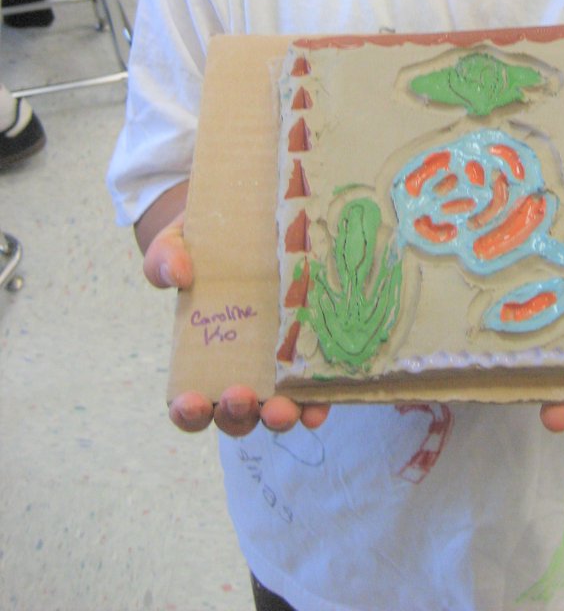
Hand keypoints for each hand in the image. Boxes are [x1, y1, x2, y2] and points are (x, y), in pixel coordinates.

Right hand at [141, 201, 329, 436]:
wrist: (244, 224)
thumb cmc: (203, 247)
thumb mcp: (175, 245)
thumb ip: (167, 259)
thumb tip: (180, 273)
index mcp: (200, 360)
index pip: (190, 404)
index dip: (188, 412)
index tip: (191, 401)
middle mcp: (239, 374)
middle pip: (237, 415)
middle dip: (238, 414)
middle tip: (240, 396)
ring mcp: (276, 370)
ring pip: (275, 411)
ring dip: (279, 418)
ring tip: (281, 408)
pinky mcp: (308, 357)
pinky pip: (313, 392)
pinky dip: (315, 405)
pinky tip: (318, 405)